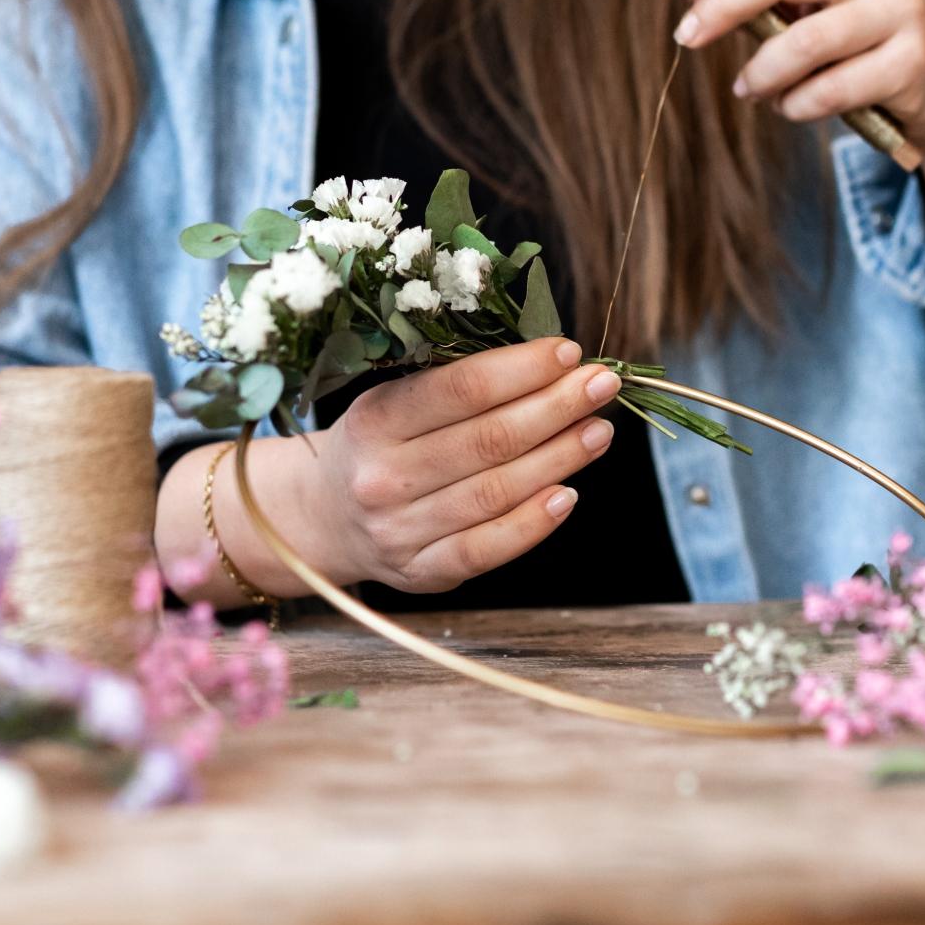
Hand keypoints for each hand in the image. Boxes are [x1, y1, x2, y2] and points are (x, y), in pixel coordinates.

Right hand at [202, 339, 619, 596]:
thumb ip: (458, 385)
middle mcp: (382, 477)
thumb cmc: (378, 444)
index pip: (461, 390)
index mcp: (374, 421)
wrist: (322, 516)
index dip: (522, 369)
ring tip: (599, 431)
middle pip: (488, 440)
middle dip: (555, 407)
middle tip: (602, 384)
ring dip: (559, 458)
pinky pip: (488, 548)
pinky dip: (533, 522)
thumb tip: (551, 363)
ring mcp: (400, 531)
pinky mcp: (422, 572)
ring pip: (495, 492)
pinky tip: (568, 493)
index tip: (570, 351)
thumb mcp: (393, 400)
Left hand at [652, 0, 924, 212]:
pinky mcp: (917, 59)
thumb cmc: (855, 47)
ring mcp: (901, 6)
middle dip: (722, 4)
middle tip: (687, 39)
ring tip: (749, 90)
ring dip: (761, 73)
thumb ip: (758, 0)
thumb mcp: (806, 13)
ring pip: (806, 39)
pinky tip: (792, 107)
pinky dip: (798, 105)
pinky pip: (835, 87)